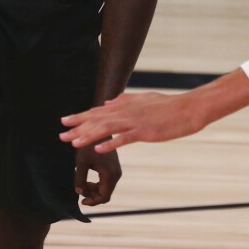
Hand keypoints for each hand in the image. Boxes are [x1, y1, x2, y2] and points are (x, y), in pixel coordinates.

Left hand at [60, 91, 209, 153]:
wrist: (188, 109)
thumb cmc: (167, 106)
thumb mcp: (143, 99)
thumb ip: (124, 100)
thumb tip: (107, 102)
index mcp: (125, 105)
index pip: (97, 112)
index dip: (80, 117)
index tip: (65, 121)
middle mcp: (126, 112)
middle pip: (97, 120)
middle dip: (78, 128)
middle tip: (61, 135)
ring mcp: (135, 122)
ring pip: (106, 129)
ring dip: (88, 136)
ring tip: (74, 143)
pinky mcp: (145, 132)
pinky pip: (124, 138)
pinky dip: (111, 143)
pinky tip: (99, 149)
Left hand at [74, 145, 121, 206]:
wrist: (98, 129)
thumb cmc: (88, 145)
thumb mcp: (81, 162)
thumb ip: (80, 179)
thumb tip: (79, 192)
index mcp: (110, 174)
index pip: (104, 196)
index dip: (93, 201)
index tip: (81, 200)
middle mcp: (116, 174)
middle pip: (105, 194)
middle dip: (92, 195)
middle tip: (79, 190)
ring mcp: (116, 171)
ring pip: (106, 188)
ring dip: (93, 189)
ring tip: (81, 183)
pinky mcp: (114, 168)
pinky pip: (106, 182)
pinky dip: (97, 184)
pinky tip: (87, 179)